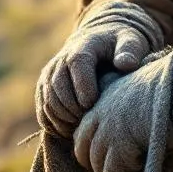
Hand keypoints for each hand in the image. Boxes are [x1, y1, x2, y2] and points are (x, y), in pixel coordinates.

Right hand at [35, 1, 162, 136]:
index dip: (82, 86)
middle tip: (88, 119)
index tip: (93, 103)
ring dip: (62, 117)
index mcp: (83, 46)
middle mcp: (62, 59)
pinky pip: (42, 108)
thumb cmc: (118, 45)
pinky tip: (69, 130)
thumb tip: (125, 64)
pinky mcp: (45, 87)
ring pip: (47, 99)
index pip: (76, 63)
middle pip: (57, 85)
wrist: (99, 41)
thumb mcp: (130, 41)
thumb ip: (130, 51)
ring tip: (80, 126)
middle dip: (72, 107)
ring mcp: (50, 73)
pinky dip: (53, 123)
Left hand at [73, 46, 172, 171]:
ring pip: (97, 164)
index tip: (109, 153)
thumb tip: (127, 119)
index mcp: (103, 97)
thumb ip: (127, 104)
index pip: (82, 131)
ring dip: (112, 170)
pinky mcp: (120, 145)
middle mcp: (100, 112)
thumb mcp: (140, 88)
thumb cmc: (170, 86)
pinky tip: (141, 166)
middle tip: (116, 167)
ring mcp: (108, 129)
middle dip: (96, 162)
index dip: (92, 146)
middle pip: (82, 149)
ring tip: (131, 168)